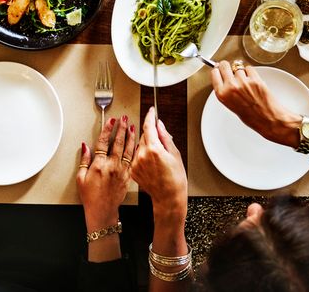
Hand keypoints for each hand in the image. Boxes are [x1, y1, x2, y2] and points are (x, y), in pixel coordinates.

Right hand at [77, 115, 135, 230]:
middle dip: (121, 128)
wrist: (102, 210)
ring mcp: (121, 171)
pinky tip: (138, 144)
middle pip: (118, 143)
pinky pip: (132, 160)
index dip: (108, 130)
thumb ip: (83, 160)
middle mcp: (112, 166)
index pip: (104, 142)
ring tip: (132, 127)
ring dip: (130, 137)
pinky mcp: (128, 176)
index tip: (111, 121)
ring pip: (127, 150)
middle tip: (123, 119)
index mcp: (99, 165)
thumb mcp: (80, 178)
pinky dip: (135, 150)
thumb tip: (85, 146)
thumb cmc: (90, 196)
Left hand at [131, 107, 186, 223]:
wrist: (168, 198)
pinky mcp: (132, 170)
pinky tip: (152, 165)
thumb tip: (159, 124)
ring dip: (146, 147)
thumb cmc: (175, 179)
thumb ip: (165, 137)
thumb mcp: (175, 154)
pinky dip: (142, 157)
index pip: (148, 126)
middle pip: (144, 136)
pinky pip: (136, 157)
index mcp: (154, 149)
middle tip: (162, 145)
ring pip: (139, 146)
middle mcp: (141, 155)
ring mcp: (135, 163)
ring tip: (158, 159)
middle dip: (151, 135)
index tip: (151, 111)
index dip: (150, 116)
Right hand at [210, 61, 299, 147]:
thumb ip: (226, 91)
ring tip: (247, 84)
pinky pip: (249, 68)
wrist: (268, 119)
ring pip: (239, 67)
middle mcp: (231, 86)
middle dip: (228, 67)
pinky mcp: (255, 79)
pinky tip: (253, 82)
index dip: (218, 70)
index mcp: (222, 94)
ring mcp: (243, 82)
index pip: (214, 73)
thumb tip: (225, 78)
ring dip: (242, 73)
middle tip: (231, 70)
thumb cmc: (251, 116)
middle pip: (224, 65)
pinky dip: (251, 73)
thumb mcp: (231, 105)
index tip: (220, 69)